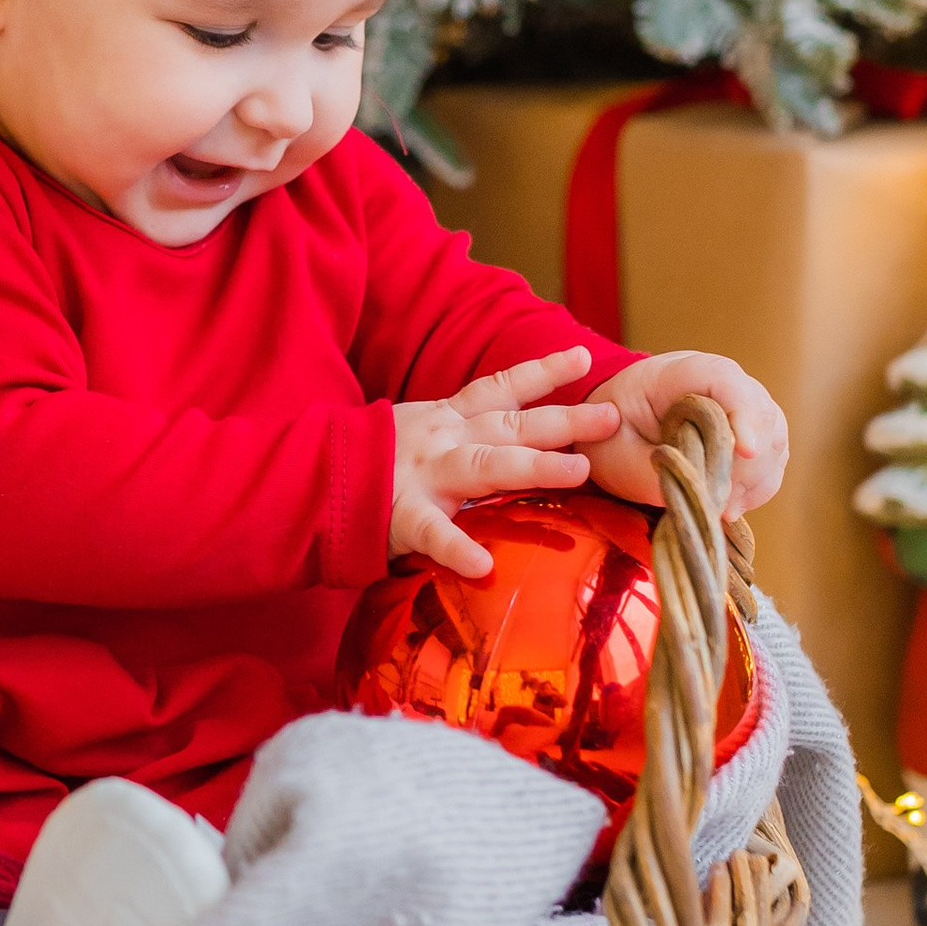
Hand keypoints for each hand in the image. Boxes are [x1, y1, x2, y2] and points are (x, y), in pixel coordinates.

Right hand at [389, 348, 621, 580]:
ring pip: (485, 467)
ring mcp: (425, 476)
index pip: (502, 388)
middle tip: (612, 419)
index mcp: (449, 418)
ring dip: (532, 466)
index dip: (544, 372)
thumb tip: (529, 434)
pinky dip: (456, 549)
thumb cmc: (379, 462)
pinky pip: (432, 534)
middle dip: (564, 421)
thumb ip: (471, 432)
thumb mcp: (425, 432)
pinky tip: (482, 566)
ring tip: (577, 472)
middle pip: (512, 426)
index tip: (586, 359)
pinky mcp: (402, 517)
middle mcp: (444, 439)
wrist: (314, 483)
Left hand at [585, 351, 786, 514]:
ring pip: (773, 437)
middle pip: (761, 411)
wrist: (606, 428)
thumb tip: (699, 493)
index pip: (725, 380)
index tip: (745, 451)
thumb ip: (651, 469)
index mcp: (678, 372)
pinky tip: (731, 507)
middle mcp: (718, 382)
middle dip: (749, 462)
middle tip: (721, 502)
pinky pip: (771, 458)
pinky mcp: (747, 434)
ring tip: (723, 509)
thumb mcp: (611, 451)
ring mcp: (738, 406)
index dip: (743, 413)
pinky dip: (758, 486)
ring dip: (757, 478)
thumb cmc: (606, 431)